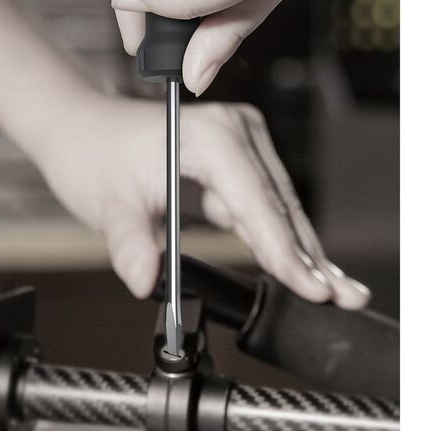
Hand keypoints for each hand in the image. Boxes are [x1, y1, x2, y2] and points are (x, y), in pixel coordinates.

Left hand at [35, 95, 369, 307]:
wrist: (86, 131)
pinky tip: (305, 269)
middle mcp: (234, 133)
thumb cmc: (96, 154)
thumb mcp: (108, 201)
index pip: (257, 200)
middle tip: (343, 298)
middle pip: (280, 206)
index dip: (285, 250)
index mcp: (209, 137)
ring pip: (279, 210)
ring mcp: (240, 146)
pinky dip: (280, 241)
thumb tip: (147, 282)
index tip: (311, 288)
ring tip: (337, 291)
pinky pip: (264, 208)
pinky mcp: (236, 164)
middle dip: (308, 257)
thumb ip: (131, 242)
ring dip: (302, 252)